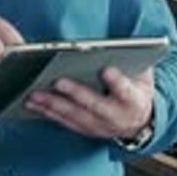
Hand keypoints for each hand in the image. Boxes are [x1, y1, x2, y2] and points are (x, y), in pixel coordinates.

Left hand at [25, 66, 153, 139]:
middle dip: (75, 93)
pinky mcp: (85, 130)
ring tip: (35, 93)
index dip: (116, 81)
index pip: (125, 90)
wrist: (139, 121)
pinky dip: (48, 113)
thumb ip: (134, 59)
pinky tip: (33, 104)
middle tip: (58, 81)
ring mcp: (99, 126)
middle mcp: (116, 117)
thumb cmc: (136, 89)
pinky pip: (64, 122)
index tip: (106, 69)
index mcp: (133, 100)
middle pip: (94, 105)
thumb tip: (118, 45)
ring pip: (74, 116)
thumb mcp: (143, 73)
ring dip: (53, 105)